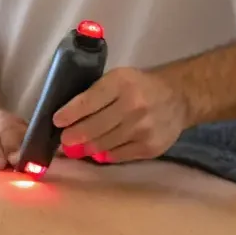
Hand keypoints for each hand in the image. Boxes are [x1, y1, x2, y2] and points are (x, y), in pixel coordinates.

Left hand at [54, 68, 190, 163]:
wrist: (178, 98)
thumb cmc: (140, 86)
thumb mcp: (118, 78)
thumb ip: (96, 94)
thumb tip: (67, 117)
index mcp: (122, 83)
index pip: (89, 101)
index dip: (70, 114)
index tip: (57, 121)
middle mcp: (133, 105)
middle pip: (94, 127)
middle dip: (73, 135)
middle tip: (64, 139)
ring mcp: (143, 129)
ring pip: (103, 144)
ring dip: (86, 147)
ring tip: (77, 147)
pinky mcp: (149, 147)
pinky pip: (118, 156)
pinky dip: (104, 154)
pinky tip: (98, 151)